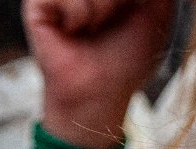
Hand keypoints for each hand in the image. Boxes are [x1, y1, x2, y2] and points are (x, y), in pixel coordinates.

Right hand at [27, 0, 178, 140]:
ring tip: (95, 26)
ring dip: (102, 4)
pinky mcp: (37, 3)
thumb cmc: (127, 56)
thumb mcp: (157, 8)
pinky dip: (78, 14)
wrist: (100, 93)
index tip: (132, 8)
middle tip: (116, 15)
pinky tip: (74, 30)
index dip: (124, 0)